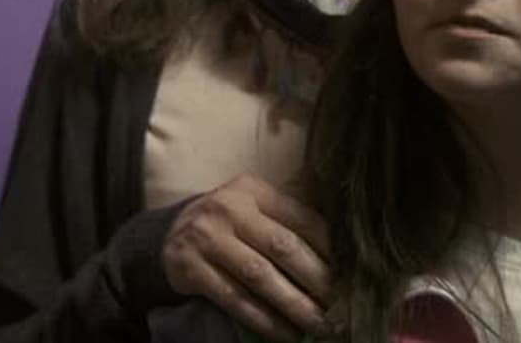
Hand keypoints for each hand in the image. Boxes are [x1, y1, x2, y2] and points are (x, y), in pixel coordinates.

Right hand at [162, 174, 331, 341]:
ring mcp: (207, 238)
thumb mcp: (254, 210)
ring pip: (260, 277)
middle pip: (283, 247)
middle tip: (341, 306)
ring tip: (319, 325)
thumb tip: (341, 257)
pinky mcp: (191, 269)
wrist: (167, 236)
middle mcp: (229, 209)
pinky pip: (235, 299)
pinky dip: (264, 320)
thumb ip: (288, 223)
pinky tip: (285, 333)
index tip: (353, 274)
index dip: (331, 249)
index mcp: (254, 191)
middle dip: (317, 281)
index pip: (301, 218)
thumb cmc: (227, 225)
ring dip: (294, 306)